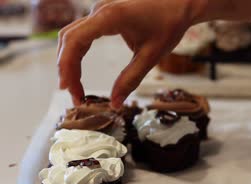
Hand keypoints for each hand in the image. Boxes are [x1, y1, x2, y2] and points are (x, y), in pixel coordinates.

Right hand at [57, 0, 207, 107]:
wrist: (180, 3)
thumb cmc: (169, 25)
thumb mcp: (152, 56)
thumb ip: (131, 79)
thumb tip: (114, 104)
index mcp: (110, 17)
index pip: (75, 41)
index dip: (67, 67)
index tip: (70, 91)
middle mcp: (100, 10)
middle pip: (69, 39)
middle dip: (67, 69)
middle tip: (76, 96)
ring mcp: (100, 11)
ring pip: (72, 36)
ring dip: (70, 61)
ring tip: (76, 88)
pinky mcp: (104, 15)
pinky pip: (82, 33)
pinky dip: (77, 53)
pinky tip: (78, 70)